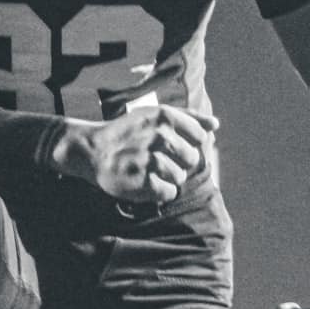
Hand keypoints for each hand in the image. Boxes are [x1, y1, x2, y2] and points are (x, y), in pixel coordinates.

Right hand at [51, 104, 217, 203]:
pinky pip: (168, 193)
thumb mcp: (154, 115)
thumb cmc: (128, 132)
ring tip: (148, 170)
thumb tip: (216, 124)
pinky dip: (159, 192)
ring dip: (167, 178)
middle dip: (179, 163)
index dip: (190, 145)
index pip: (200, 137)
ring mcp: (152, 159)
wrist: (93, 150)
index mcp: (165, 117)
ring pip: (180, 178)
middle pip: (192, 159)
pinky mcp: (144, 182)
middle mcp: (160, 136)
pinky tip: (145, 182)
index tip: (173, 146)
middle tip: (157, 160)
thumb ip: (188, 118)